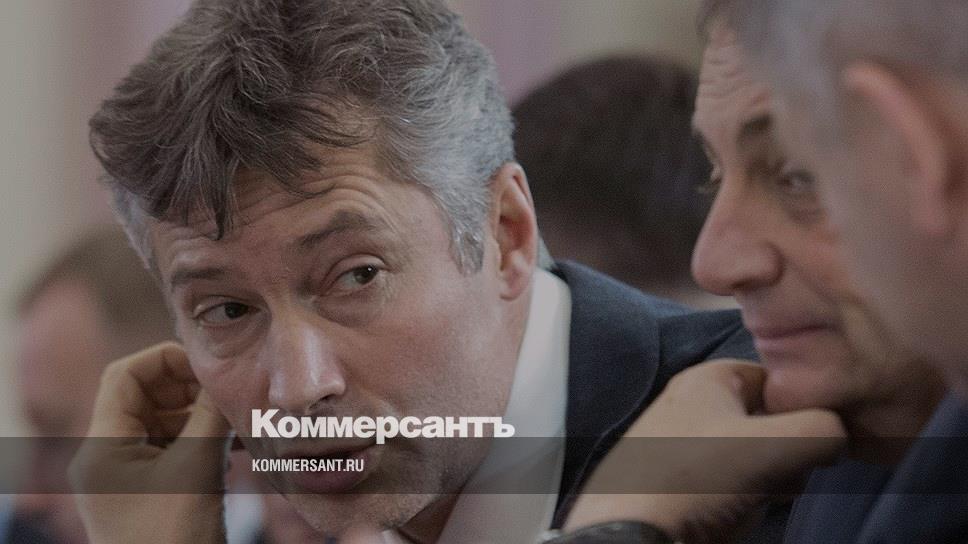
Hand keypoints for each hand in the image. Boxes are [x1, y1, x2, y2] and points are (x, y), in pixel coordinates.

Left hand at [69, 342, 232, 543]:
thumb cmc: (174, 538)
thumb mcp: (196, 468)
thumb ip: (210, 416)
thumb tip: (231, 378)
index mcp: (102, 447)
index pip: (124, 376)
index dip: (166, 360)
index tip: (209, 366)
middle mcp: (107, 457)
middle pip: (144, 396)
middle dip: (187, 388)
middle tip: (228, 392)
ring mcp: (128, 475)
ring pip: (162, 421)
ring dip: (199, 414)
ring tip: (235, 420)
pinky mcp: (149, 491)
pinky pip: (172, 448)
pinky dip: (201, 439)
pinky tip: (233, 445)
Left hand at [565, 360, 846, 543]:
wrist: (632, 532)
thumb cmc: (696, 478)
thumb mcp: (772, 446)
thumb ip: (821, 429)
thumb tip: (839, 434)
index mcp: (709, 378)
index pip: (779, 379)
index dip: (805, 407)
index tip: (816, 439)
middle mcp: (693, 404)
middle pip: (769, 419)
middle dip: (788, 449)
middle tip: (786, 473)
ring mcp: (683, 444)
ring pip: (753, 455)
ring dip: (769, 479)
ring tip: (760, 495)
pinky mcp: (679, 482)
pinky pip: (730, 483)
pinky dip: (743, 498)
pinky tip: (739, 512)